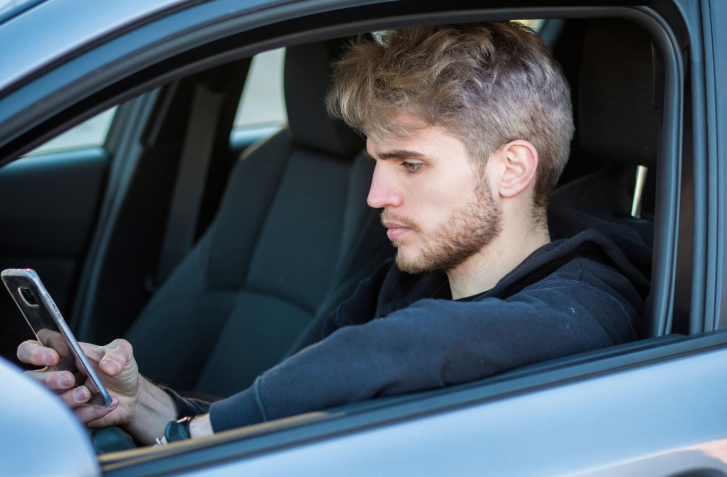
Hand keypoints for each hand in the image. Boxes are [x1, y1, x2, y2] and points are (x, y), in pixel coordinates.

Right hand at [17, 338, 139, 428]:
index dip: (36, 352)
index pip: (31, 348)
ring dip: (66, 398)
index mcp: (61, 354)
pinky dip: (87, 413)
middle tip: (69, 380)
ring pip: (46, 401)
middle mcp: (54, 375)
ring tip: (87, 393)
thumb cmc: (119, 370)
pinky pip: (69, 417)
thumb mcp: (123, 353)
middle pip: (30, 378)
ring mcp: (59, 396)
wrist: (131, 396)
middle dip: (47, 380)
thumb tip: (107, 366)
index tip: (54, 356)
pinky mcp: (68, 414)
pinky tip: (105, 405)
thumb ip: (118, 353)